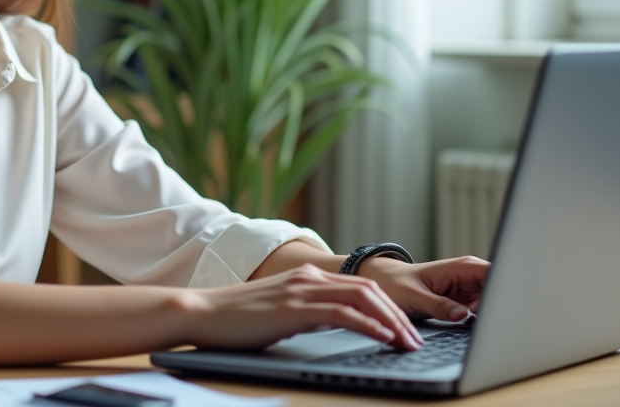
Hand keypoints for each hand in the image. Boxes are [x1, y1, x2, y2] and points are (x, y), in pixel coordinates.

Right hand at [178, 263, 424, 351]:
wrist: (202, 313)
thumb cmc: (237, 319)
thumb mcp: (281, 310)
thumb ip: (308, 311)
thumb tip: (336, 324)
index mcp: (307, 277)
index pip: (361, 286)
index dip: (389, 306)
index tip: (406, 329)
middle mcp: (309, 277)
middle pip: (369, 289)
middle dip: (399, 315)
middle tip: (416, 339)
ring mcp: (301, 290)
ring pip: (362, 298)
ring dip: (391, 321)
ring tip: (407, 342)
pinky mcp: (293, 308)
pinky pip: (342, 314)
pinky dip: (368, 324)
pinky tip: (383, 337)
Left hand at [356, 255, 489, 321]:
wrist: (383, 283)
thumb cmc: (396, 283)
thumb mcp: (414, 297)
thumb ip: (439, 305)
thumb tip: (464, 314)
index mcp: (459, 267)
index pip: (493, 272)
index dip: (499, 289)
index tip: (493, 308)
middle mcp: (467, 275)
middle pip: (497, 288)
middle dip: (495, 304)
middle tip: (480, 318)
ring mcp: (467, 288)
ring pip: (491, 300)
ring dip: (487, 313)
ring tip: (473, 321)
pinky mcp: (463, 300)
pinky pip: (480, 309)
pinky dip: (479, 318)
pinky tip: (471, 324)